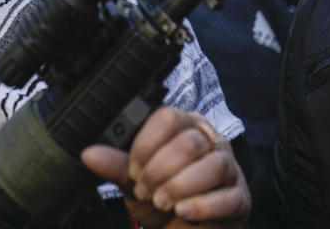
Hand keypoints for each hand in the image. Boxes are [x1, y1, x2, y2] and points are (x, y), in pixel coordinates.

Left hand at [81, 106, 249, 227]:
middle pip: (190, 142)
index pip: (169, 118)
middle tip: (146, 191)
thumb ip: (117, 167)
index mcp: (184, 126)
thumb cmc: (162, 199)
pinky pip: (228, 196)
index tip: (132, 170)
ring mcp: (229, 168)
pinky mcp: (240, 197)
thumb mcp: (136, 183)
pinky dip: (202, 205)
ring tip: (162, 202)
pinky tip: (183, 212)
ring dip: (180, 186)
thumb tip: (88, 154)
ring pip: (212, 165)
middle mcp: (210, 141)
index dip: (147, 145)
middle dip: (161, 170)